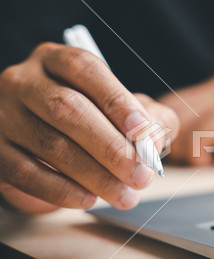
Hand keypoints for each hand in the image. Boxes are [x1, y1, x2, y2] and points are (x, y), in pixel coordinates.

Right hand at [0, 42, 177, 213]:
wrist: (42, 134)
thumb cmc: (93, 117)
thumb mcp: (123, 108)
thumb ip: (148, 117)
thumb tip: (153, 140)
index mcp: (57, 60)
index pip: (86, 70)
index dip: (117, 101)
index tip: (143, 132)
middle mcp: (24, 81)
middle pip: (68, 109)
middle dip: (111, 148)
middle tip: (141, 175)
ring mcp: (4, 114)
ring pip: (51, 145)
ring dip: (94, 175)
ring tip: (125, 195)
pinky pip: (26, 173)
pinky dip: (61, 190)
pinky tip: (89, 198)